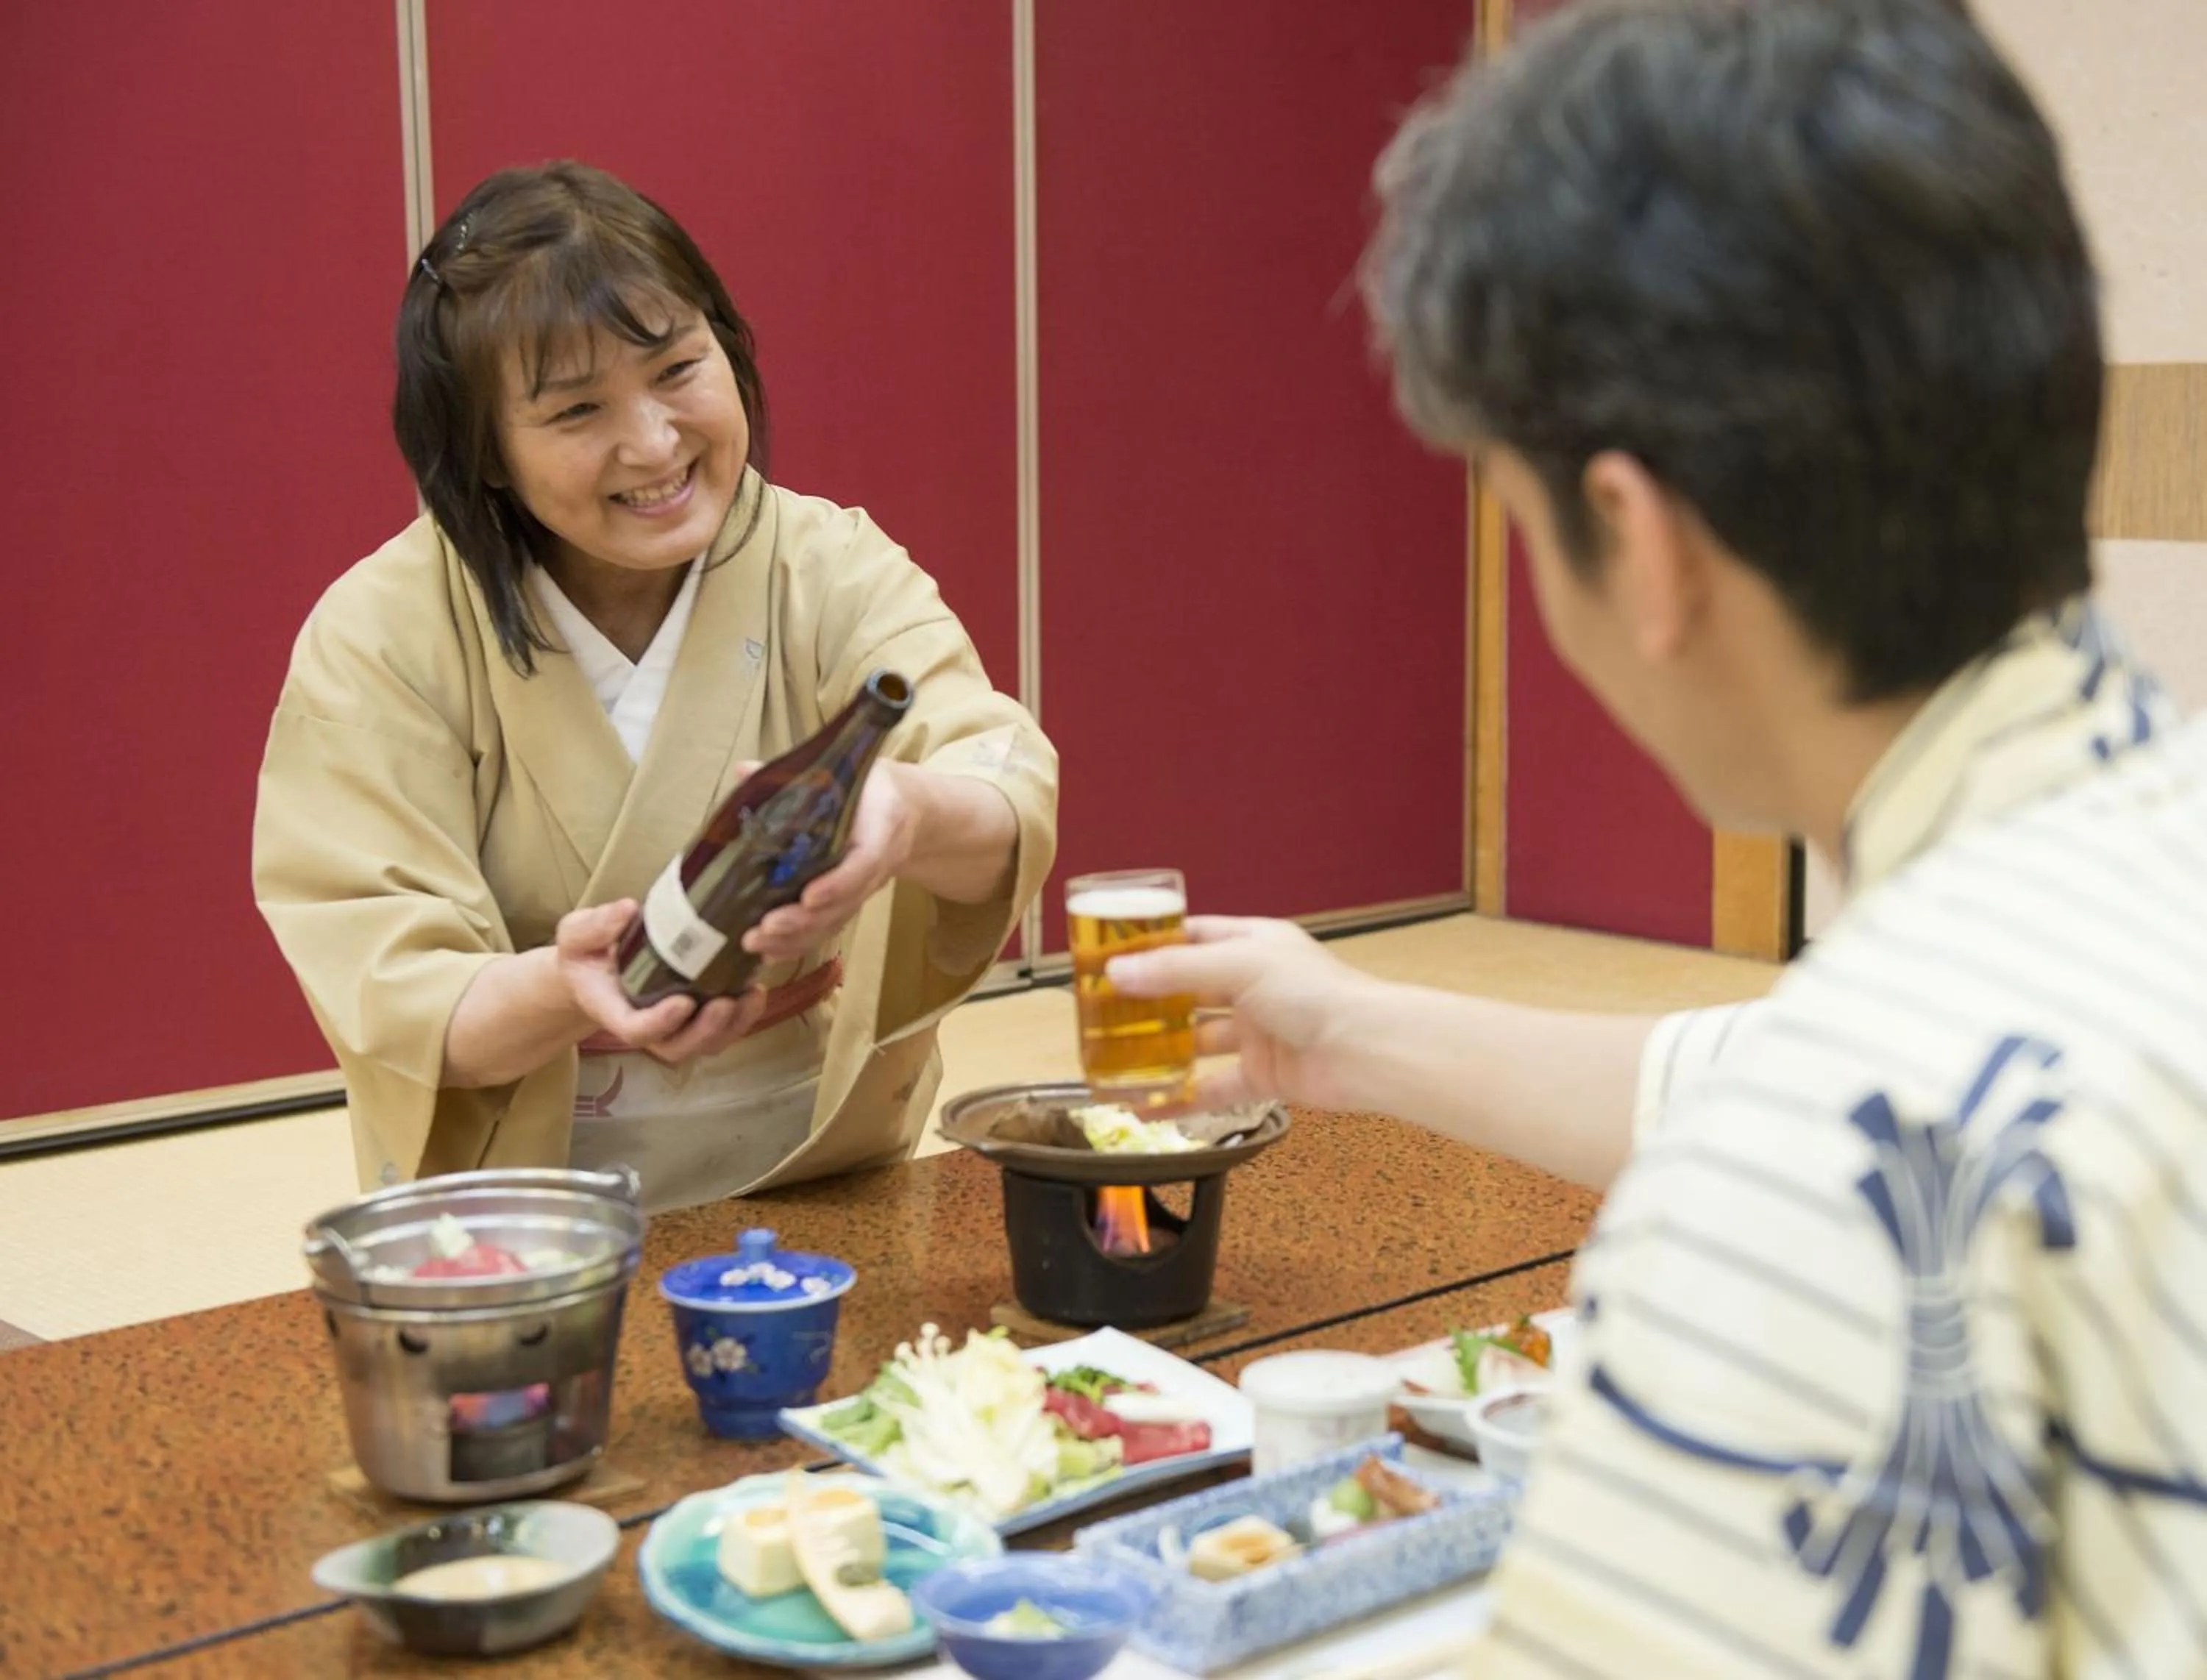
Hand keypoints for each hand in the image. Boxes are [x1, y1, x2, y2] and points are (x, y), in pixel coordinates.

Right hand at [554, 900, 765, 1065]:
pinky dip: (742, 1015)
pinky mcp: (696, 1017)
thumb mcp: (577, 935)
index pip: (635, 1030)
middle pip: (677, 1047)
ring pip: (705, 1043)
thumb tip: (627, 910)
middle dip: (705, 1031)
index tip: (682, 1001)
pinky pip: (722, 1029)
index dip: (659, 1023)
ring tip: (751, 996)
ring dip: (733, 1026)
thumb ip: (594, 928)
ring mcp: (674, 1026)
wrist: (599, 969)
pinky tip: (755, 989)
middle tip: (726, 1003)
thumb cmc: (588, 953)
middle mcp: (647, 1026)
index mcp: (613, 1010)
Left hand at [742, 760, 920, 962]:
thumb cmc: (869, 789)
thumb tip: (744, 770)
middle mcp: (875, 866)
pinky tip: (769, 952)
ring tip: (756, 943)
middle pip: (844, 903)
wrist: (909, 811)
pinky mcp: (851, 902)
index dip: (838, 884)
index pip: (864, 862)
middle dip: (804, 920)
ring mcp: (864, 889)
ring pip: (834, 921)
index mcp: (880, 828)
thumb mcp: (844, 773)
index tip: (809, 897)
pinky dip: (799, 943)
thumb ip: (795, 776)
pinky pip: (828, 928)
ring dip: (796, 938)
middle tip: (766, 927)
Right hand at [1106, 916, 1382, 1111]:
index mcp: (1252, 943)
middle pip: (1190, 990)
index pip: (1194, 936)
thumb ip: (1176, 970)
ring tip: (1114, 1060)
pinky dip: (1182, 1098)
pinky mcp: (1263, 1074)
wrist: (1366, 1051)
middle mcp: (1253, 984)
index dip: (1154, 945)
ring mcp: (1257, 1031)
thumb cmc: (1315, 993)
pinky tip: (1147, 1106)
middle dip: (1149, 1001)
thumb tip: (1118, 972)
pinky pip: (1213, 1086)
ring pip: (1197, 1040)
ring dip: (1161, 1051)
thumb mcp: (1239, 964)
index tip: (1112, 956)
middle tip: (1102, 1011)